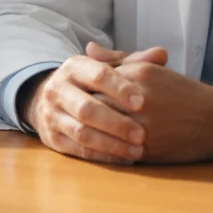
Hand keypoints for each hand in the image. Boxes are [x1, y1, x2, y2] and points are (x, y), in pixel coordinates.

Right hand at [19, 42, 167, 163]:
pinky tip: (124, 159)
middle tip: (141, 134)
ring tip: (137, 151)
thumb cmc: (92, 83)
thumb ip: (134, 62)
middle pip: (86, 108)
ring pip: (81, 132)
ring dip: (111, 144)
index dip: (120, 89)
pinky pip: (78, 150)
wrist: (54, 98)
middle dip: (116, 123)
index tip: (142, 102)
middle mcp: (57, 89)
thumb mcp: (109, 68)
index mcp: (73, 67)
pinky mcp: (51, 138)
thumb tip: (161, 54)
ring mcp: (51, 114)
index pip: (97, 75)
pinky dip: (102, 156)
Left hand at [85, 43, 212, 162]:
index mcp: (138, 74)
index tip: (75, 93)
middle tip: (70, 113)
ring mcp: (143, 125)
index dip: (81, 88)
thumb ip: (116, 59)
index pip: (94, 79)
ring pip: (100, 128)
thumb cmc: (180, 91)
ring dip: (88, 130)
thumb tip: (89, 48)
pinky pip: (114, 150)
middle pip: (93, 103)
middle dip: (80, 110)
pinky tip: (95, 146)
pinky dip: (102, 149)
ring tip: (79, 129)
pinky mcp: (147, 149)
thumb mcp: (150, 68)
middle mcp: (139, 98)